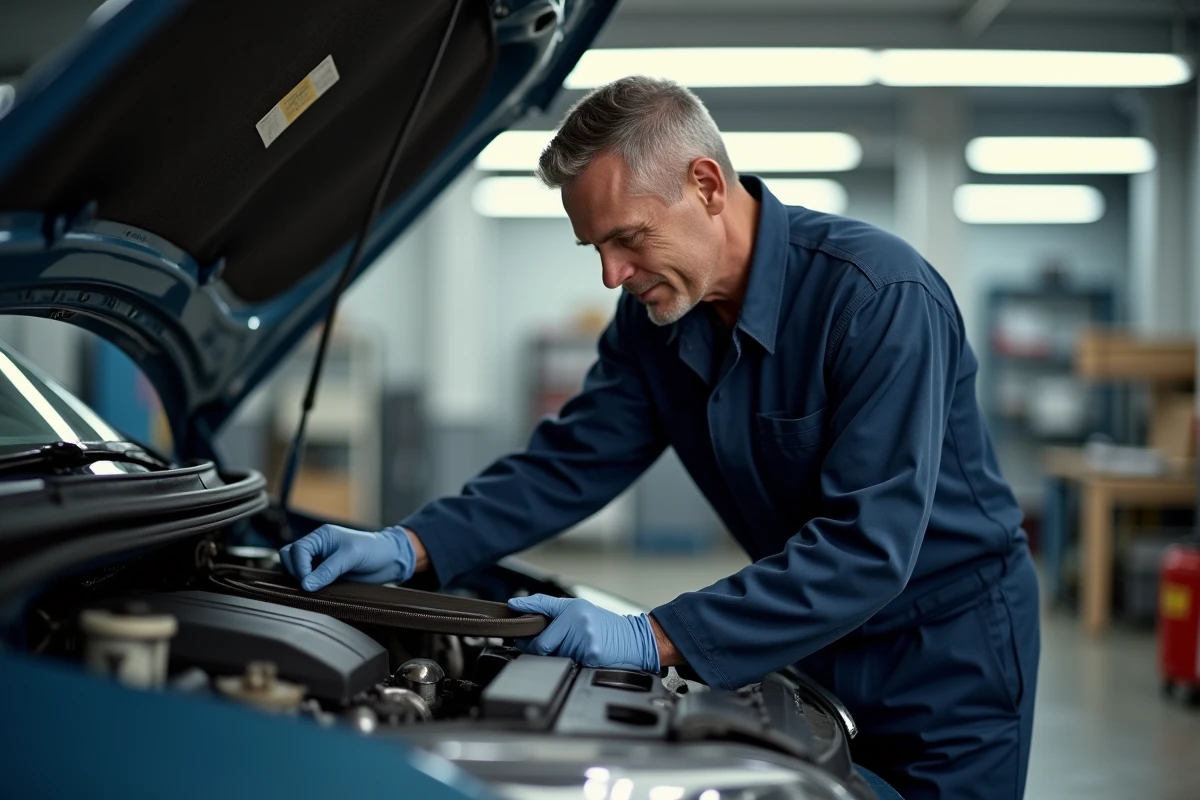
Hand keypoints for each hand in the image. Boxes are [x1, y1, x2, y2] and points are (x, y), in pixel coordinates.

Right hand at [279, 524, 415, 591]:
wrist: (390, 560)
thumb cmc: (374, 550)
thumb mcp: (351, 556)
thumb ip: (328, 570)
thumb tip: (305, 585)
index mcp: (321, 537)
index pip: (296, 550)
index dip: (299, 567)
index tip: (308, 582)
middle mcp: (317, 548)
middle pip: (289, 557)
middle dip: (295, 572)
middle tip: (310, 585)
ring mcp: (320, 561)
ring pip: (295, 569)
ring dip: (299, 579)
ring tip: (314, 589)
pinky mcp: (325, 574)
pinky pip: (308, 579)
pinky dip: (307, 585)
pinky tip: (316, 592)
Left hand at [506, 595, 659, 671]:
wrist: (634, 638)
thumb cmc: (606, 626)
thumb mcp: (581, 610)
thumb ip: (553, 611)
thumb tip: (524, 610)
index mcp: (573, 608)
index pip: (542, 612)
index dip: (526, 613)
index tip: (513, 609)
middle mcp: (577, 621)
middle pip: (543, 644)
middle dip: (539, 648)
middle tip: (544, 646)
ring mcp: (584, 639)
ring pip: (554, 656)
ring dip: (558, 656)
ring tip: (575, 649)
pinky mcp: (590, 655)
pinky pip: (569, 665)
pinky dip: (572, 664)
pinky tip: (583, 657)